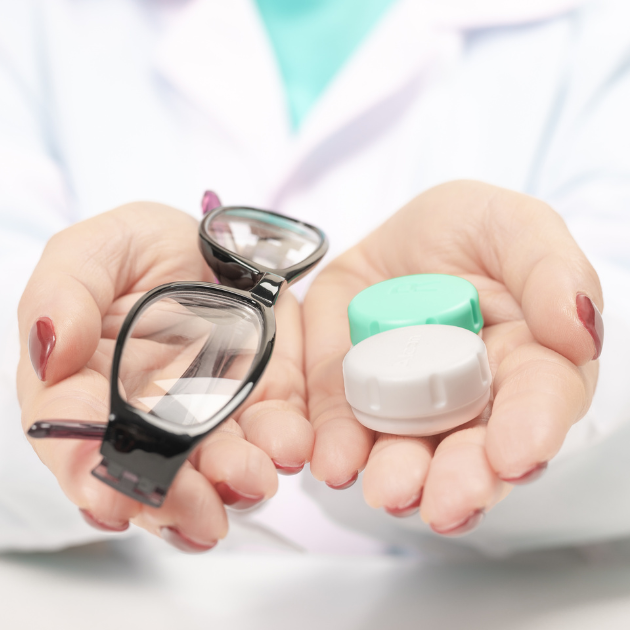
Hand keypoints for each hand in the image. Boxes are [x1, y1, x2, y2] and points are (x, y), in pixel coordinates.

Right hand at [18, 202, 312, 550]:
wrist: (215, 241)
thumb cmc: (140, 249)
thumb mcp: (90, 251)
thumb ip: (61, 294)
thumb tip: (48, 348)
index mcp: (83, 386)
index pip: (73, 438)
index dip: (87, 469)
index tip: (109, 491)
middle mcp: (142, 416)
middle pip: (146, 473)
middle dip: (170, 500)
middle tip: (196, 513)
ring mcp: (205, 415)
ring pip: (211, 468)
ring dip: (230, 484)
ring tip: (251, 480)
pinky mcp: (259, 401)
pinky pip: (270, 433)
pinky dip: (280, 446)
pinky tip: (289, 448)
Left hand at [304, 181, 601, 534]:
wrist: (399, 242)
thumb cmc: (470, 231)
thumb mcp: (515, 227)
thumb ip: (551, 271)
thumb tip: (579, 329)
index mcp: (527, 360)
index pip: (538, 401)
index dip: (530, 431)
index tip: (514, 455)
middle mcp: (470, 399)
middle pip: (473, 449)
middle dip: (462, 480)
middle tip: (446, 503)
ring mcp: (408, 405)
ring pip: (407, 453)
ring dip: (399, 477)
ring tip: (386, 489)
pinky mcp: (353, 399)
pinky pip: (343, 429)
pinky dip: (337, 447)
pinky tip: (334, 459)